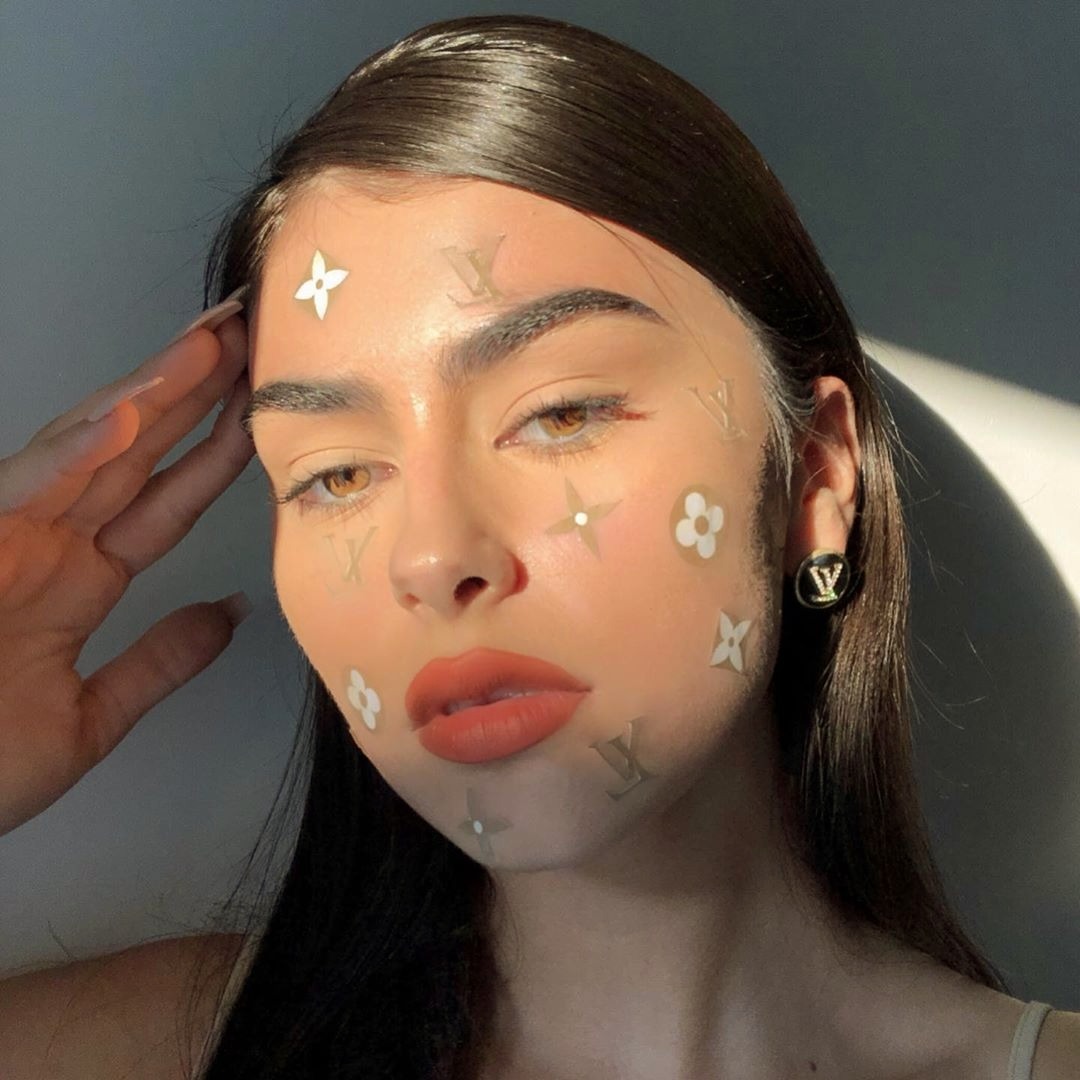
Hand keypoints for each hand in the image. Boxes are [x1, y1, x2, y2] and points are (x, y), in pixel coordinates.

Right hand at [0, 310, 255, 836]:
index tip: (262, 413)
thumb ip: (162, 660)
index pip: (166, 502)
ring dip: (150, 396)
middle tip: (244, 338)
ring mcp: (7, 537)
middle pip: (135, 453)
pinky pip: (27, 487)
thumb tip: (233, 612)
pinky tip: (129, 414)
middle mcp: (47, 544)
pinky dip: (77, 452)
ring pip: (89, 449)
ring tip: (207, 345)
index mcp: (79, 580)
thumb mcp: (90, 716)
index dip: (215, 452)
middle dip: (191, 394)